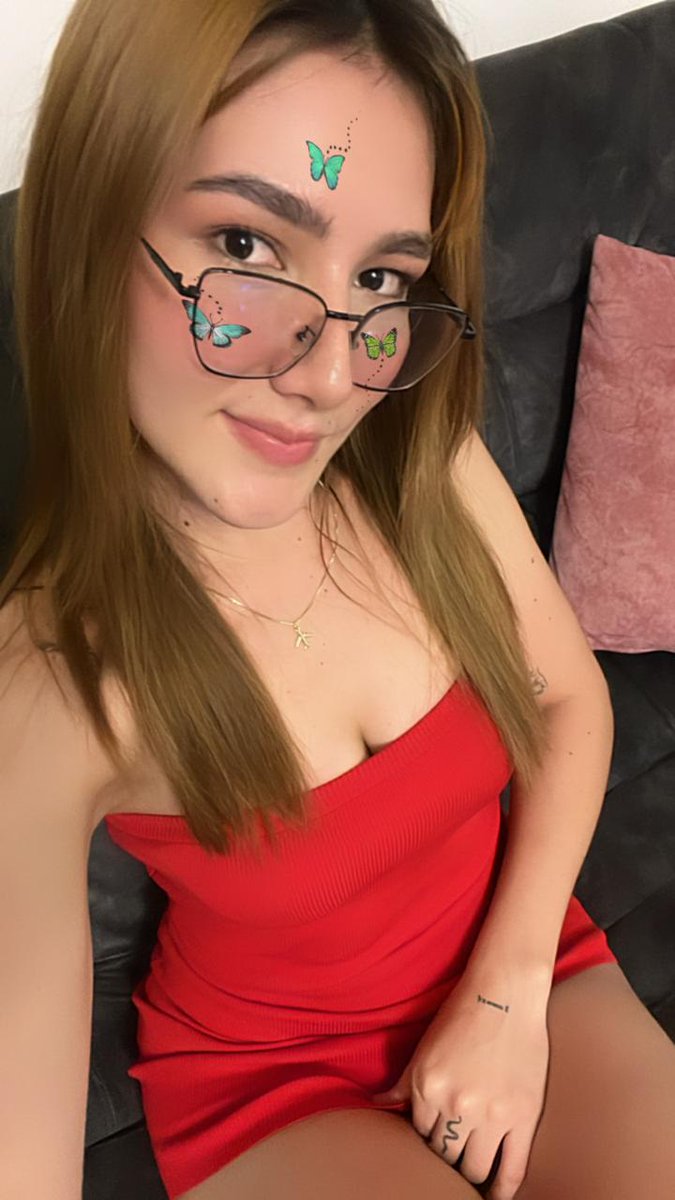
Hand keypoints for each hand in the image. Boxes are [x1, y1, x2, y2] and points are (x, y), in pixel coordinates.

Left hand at [372, 970, 549, 1199]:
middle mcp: (456, 1105)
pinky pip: (512, 1168)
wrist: (505, 994)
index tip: (432, 1144)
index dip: (425, 1142)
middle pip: (444, 1157)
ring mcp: (491, 1114)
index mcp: (427, 1088)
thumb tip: (377, 1105)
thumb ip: (403, 1083)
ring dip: (470, 1174)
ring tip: (470, 1175)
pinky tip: (496, 1196)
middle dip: (446, 1161)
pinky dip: (502, 1189)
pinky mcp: (522, 1117)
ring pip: (474, 1168)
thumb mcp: (425, 1047)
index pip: (419, 1135)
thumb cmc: (462, 1014)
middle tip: (449, 1163)